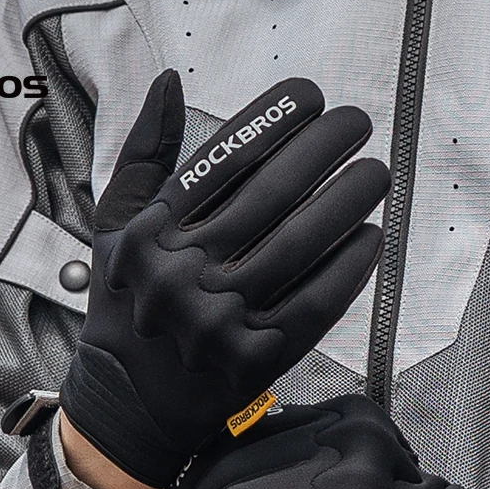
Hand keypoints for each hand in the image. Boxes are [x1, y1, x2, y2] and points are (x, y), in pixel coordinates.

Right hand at [59, 70, 390, 487]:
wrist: (128, 404)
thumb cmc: (127, 308)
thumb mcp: (116, 230)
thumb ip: (142, 156)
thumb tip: (169, 84)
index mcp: (148, 237)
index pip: (221, 161)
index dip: (274, 120)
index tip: (311, 98)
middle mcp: (178, 277)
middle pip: (269, 195)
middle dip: (324, 148)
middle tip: (356, 125)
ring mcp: (217, 323)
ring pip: (300, 244)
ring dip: (348, 200)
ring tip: (372, 175)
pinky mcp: (253, 361)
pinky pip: (315, 302)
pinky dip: (349, 266)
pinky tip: (369, 237)